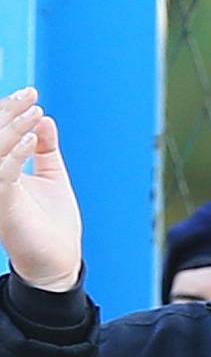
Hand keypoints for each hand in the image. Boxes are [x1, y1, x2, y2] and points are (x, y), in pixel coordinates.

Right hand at [0, 90, 82, 292]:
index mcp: (0, 168)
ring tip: (33, 112)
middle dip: (8, 111)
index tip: (31, 93)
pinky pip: (2, 173)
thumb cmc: (53, 224)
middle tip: (30, 95)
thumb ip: (46, 149)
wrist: (57, 263)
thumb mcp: (52, 177)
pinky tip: (33, 141)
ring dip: (13, 127)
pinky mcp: (4, 205)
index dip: (9, 109)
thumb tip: (45, 118)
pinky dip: (16, 154)